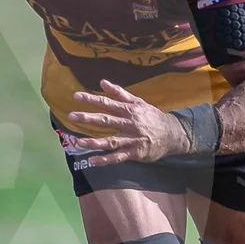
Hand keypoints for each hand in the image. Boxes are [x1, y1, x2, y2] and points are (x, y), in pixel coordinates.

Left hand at [63, 81, 184, 165]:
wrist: (173, 134)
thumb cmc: (152, 117)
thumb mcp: (138, 102)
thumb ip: (119, 93)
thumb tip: (102, 82)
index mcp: (129, 110)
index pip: (107, 103)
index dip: (92, 99)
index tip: (76, 96)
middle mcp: (129, 124)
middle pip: (106, 120)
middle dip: (88, 118)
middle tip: (72, 116)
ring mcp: (132, 140)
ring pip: (111, 141)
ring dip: (95, 142)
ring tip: (79, 142)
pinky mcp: (135, 153)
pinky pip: (118, 157)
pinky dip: (106, 160)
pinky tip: (93, 161)